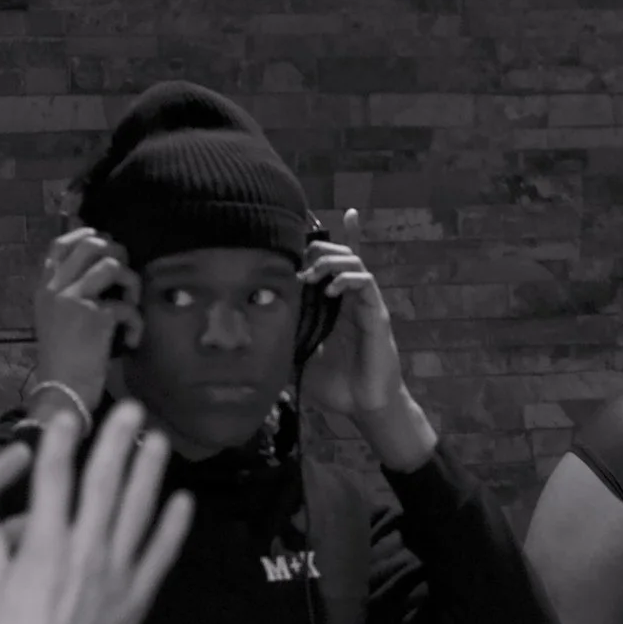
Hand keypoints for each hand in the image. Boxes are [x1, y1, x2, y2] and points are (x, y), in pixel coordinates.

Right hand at [0, 403, 193, 623]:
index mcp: (44, 547)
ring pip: (137, 512)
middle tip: (132, 411)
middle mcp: (84, 553)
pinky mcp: (137, 598)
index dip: (62, 445)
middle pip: (103, 486)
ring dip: (149, 474)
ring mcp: (115, 574)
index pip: (53, 483)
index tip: (69, 417)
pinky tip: (183, 502)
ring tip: (158, 441)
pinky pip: (160, 555)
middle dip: (117, 443)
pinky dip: (174, 528)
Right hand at [32, 226, 139, 409]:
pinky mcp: (94, 317)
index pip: (60, 245)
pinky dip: (137, 323)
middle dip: (117, 254)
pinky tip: (131, 340)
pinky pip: (127, 305)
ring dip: (131, 283)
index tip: (106, 243)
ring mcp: (73, 299)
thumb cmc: (65, 360)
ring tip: (131, 306)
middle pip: (91, 245)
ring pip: (111, 265)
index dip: (87, 235)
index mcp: (44, 288)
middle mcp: (55, 288)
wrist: (62, 391)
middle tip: (125, 277)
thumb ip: (70, 293)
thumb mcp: (57, 320)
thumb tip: (103, 265)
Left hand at [297, 209, 407, 417]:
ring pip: (353, 261)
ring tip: (311, 276)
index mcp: (333, 304)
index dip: (326, 237)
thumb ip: (280, 340)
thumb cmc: (335, 384)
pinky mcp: (376, 315)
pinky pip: (366, 283)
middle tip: (299, 265)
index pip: (331, 262)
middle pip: (339, 253)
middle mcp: (349, 298)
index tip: (309, 218)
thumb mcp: (297, 357)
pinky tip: (330, 291)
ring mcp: (365, 304)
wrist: (364, 405)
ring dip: (329, 261)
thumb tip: (246, 335)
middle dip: (317, 248)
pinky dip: (347, 279)